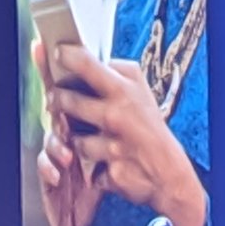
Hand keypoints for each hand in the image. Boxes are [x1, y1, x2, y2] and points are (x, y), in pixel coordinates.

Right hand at [33, 41, 102, 225]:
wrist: (94, 223)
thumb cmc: (104, 184)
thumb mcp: (111, 149)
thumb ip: (107, 121)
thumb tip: (113, 85)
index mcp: (80, 125)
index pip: (67, 92)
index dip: (52, 69)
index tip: (43, 46)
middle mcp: (67, 137)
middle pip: (54, 110)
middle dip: (56, 105)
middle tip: (59, 104)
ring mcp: (57, 158)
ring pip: (49, 138)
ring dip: (56, 143)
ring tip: (68, 153)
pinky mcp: (51, 179)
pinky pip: (44, 168)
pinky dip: (50, 168)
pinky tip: (60, 173)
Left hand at [50, 44, 205, 225]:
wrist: (170, 172)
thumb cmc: (150, 127)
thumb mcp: (141, 91)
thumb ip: (117, 72)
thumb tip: (88, 59)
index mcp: (124, 91)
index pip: (86, 64)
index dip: (66, 56)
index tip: (57, 53)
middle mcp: (117, 115)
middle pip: (69, 102)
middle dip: (57, 101)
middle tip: (54, 100)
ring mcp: (114, 146)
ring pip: (76, 140)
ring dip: (79, 143)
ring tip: (93, 142)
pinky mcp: (112, 172)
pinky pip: (91, 171)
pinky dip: (97, 171)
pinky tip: (109, 166)